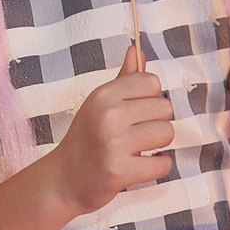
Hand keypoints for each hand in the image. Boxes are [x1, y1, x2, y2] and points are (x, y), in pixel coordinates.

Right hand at [47, 42, 174, 214]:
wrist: (63, 180)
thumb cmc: (86, 139)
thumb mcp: (99, 104)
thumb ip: (123, 78)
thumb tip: (137, 49)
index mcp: (103, 95)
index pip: (151, 82)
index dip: (151, 98)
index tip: (136, 113)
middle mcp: (107, 115)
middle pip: (165, 108)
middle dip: (157, 123)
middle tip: (137, 135)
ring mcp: (113, 144)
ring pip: (166, 134)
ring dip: (158, 146)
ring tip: (138, 150)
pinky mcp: (119, 171)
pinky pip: (163, 164)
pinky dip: (157, 167)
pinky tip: (140, 166)